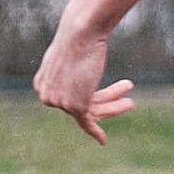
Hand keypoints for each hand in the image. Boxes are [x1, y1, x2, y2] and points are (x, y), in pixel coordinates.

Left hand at [34, 7, 134, 144]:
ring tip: (130, 102)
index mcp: (43, 84)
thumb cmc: (79, 36)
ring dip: (112, 108)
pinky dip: (96, 132)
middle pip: (80, 105)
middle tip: (126, 97)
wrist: (81, 32)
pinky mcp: (73, 106)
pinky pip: (87, 122)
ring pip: (89, 111)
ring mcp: (59, 102)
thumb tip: (78, 67)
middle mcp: (48, 95)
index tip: (108, 96)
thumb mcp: (70, 53)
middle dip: (106, 101)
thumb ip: (70, 66)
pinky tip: (103, 141)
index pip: (69, 97)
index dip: (92, 96)